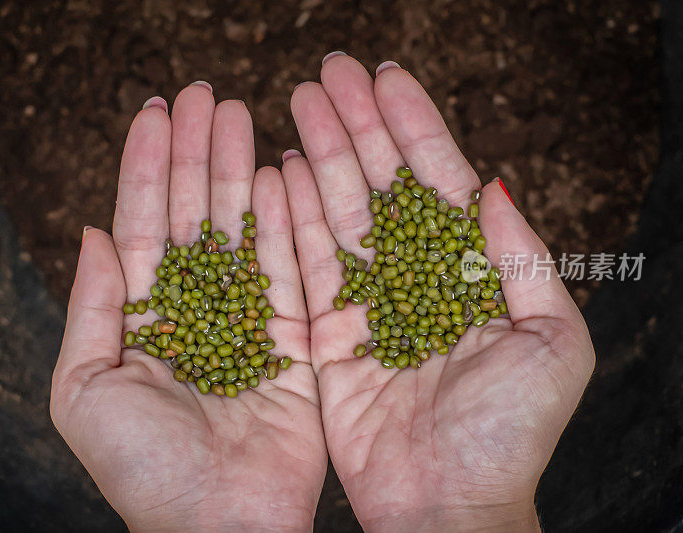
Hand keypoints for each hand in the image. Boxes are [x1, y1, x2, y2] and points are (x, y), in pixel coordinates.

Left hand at [50, 84, 326, 530]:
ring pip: (243, 227)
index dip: (145, 167)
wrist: (221, 524)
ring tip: (240, 114)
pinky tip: (279, 169)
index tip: (155, 112)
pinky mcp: (296, 335)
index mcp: (145, 318)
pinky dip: (286, 217)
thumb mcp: (86, 387)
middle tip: (205, 93)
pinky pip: (291, 264)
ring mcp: (249, 318)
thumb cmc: (143, 468)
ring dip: (239, 169)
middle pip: (195, 214)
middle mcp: (197, 309)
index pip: (143, 226)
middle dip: (196, 152)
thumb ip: (93, 308)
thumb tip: (91, 232)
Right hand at [280, 54, 593, 531]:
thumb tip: (495, 183)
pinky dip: (294, 214)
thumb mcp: (550, 340)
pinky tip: (284, 168)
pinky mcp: (326, 333)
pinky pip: (305, 262)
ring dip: (322, 153)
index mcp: (469, 273)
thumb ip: (521, 258)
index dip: (412, 125)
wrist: (447, 506)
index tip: (385, 74)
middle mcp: (414, 278)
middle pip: (381, 185)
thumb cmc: (510, 434)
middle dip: (357, 124)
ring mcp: (367, 302)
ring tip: (300, 101)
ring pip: (340, 212)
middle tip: (328, 71)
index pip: (437, 181)